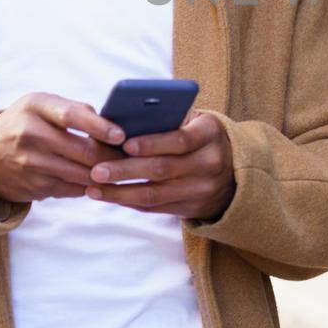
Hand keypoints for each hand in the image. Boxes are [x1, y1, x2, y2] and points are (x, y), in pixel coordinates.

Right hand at [0, 92, 126, 203]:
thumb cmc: (24, 122)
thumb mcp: (40, 105)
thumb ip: (73, 110)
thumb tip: (112, 123)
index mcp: (35, 108)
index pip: (72, 116)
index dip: (100, 127)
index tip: (121, 135)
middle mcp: (30, 135)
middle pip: (82, 151)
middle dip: (112, 157)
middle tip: (130, 158)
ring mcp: (31, 164)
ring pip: (81, 174)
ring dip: (104, 174)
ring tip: (121, 170)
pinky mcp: (34, 188)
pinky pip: (72, 189)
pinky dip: (89, 186)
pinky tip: (99, 182)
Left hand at [85, 111, 235, 219]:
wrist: (234, 171)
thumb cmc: (199, 136)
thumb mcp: (194, 120)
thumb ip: (167, 119)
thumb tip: (123, 122)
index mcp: (210, 134)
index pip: (180, 139)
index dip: (152, 143)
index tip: (124, 144)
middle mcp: (210, 163)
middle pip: (162, 169)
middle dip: (126, 171)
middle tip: (96, 170)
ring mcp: (201, 189)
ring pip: (155, 194)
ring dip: (120, 192)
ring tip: (94, 188)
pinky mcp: (191, 208)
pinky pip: (155, 208)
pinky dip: (129, 202)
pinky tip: (109, 196)